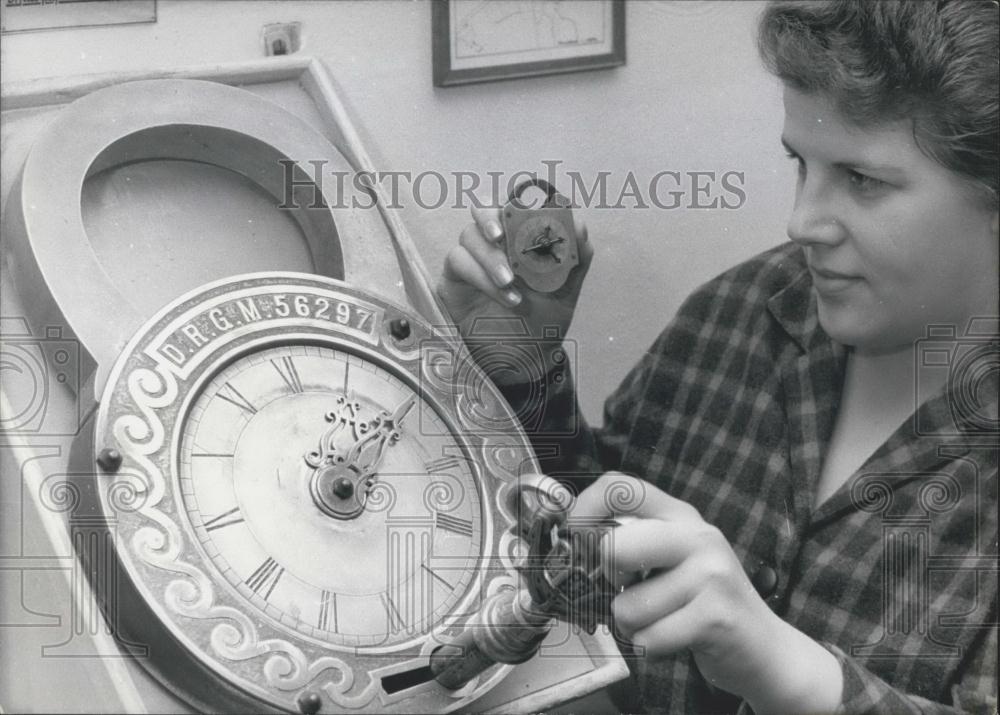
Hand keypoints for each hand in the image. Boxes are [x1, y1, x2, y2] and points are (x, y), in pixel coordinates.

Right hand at [436, 204, 592, 343]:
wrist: (527, 359)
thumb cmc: (544, 321)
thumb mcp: (567, 291)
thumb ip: (576, 258)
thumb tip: (579, 225)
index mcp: (518, 240)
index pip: (511, 207)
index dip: (513, 202)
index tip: (523, 210)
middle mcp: (492, 245)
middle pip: (480, 212)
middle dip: (489, 218)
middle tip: (501, 237)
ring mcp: (470, 262)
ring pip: (468, 238)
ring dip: (490, 257)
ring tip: (512, 283)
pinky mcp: (452, 282)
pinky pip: (457, 263)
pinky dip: (481, 276)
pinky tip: (505, 295)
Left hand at [570, 473, 842, 713]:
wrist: (763, 648)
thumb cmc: (701, 602)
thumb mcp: (670, 558)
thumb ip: (632, 541)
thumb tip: (575, 541)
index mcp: (679, 516)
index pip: (621, 486)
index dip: (584, 508)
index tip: (574, 536)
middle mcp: (697, 536)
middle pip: (615, 546)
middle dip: (607, 578)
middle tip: (625, 588)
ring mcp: (710, 575)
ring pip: (627, 606)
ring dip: (632, 624)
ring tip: (660, 620)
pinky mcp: (715, 616)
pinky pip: (650, 638)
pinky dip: (651, 646)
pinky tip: (674, 639)